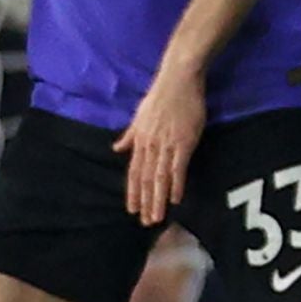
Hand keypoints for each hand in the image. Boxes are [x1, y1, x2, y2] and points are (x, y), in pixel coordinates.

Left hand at [115, 63, 207, 226]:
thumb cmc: (161, 95)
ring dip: (157, 199)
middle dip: (145, 202)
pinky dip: (176, 184)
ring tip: (157, 218)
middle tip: (145, 222)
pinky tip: (175, 199)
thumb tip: (116, 148)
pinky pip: (177, 167)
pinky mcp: (184, 141)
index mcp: (139, 140)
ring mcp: (166, 144)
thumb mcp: (139, 115)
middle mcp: (150, 145)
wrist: (178, 79)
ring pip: (159, 177)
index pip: (133, 172)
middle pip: (145, 179)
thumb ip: (129, 135)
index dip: (132, 192)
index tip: (132, 210)